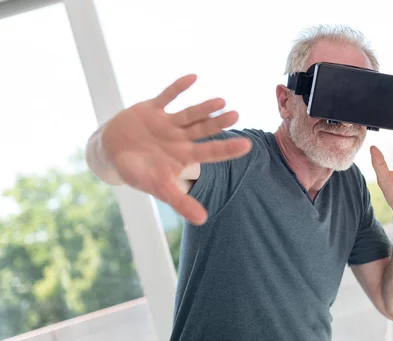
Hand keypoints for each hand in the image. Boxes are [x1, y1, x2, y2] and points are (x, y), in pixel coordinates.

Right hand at [102, 74, 251, 224]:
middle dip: (218, 123)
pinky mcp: (151, 109)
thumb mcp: (157, 188)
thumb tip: (203, 220)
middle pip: (203, 129)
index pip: (210, 152)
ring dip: (203, 107)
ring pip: (189, 113)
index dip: (227, 148)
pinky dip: (178, 88)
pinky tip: (193, 77)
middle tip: (236, 115)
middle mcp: (179, 137)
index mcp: (183, 155)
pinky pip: (166, 96)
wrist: (110, 152)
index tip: (247, 145)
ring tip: (221, 101)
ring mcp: (167, 122)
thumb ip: (180, 202)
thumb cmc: (137, 172)